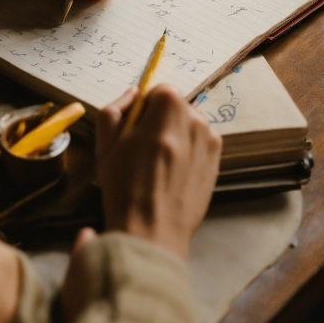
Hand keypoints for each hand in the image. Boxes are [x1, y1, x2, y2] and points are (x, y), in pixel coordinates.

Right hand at [96, 84, 221, 259]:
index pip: (161, 89)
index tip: (134, 129)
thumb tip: (134, 93)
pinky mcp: (217, 164)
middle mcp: (197, 123)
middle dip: (160, 120)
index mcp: (169, 113)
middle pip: (177, 107)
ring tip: (156, 166)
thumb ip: (116, 110)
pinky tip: (171, 176)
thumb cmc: (123, 188)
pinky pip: (198, 146)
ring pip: (188, 126)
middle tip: (142, 150)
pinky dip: (185, 153)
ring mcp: (211, 144)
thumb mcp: (106, 145)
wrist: (151, 233)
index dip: (145, 107)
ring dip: (174, 136)